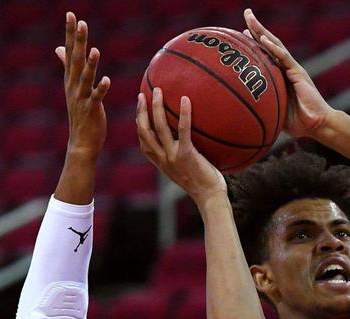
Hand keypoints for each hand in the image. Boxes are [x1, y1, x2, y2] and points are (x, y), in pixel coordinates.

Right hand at [55, 12, 109, 158]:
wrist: (81, 141)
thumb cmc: (81, 113)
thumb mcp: (72, 86)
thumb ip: (67, 65)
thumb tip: (59, 47)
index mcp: (71, 79)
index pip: (69, 51)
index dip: (70, 33)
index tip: (71, 15)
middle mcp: (73, 86)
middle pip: (75, 59)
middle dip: (77, 41)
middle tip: (80, 22)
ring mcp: (81, 98)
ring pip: (85, 78)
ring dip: (90, 64)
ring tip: (95, 50)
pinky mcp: (91, 110)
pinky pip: (96, 98)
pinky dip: (101, 89)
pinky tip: (107, 80)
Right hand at [136, 88, 225, 204]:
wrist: (210, 197)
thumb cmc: (204, 184)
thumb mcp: (187, 170)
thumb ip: (182, 157)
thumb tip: (190, 140)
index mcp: (161, 162)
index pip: (143, 142)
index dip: (139, 124)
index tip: (139, 110)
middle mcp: (163, 158)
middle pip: (144, 131)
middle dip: (141, 111)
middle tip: (143, 94)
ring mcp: (173, 156)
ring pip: (158, 127)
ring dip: (156, 106)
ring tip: (158, 90)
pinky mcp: (186, 154)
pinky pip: (182, 130)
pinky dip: (183, 114)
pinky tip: (185, 99)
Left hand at [244, 8, 332, 138]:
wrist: (317, 124)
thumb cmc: (298, 122)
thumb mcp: (275, 112)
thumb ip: (263, 106)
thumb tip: (243, 112)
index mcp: (281, 75)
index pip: (266, 54)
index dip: (255, 42)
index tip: (242, 33)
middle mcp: (286, 67)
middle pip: (270, 43)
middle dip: (257, 28)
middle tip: (246, 13)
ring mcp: (292, 68)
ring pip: (275, 45)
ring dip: (262, 31)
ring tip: (250, 19)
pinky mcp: (298, 72)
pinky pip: (283, 58)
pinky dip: (272, 48)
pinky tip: (262, 39)